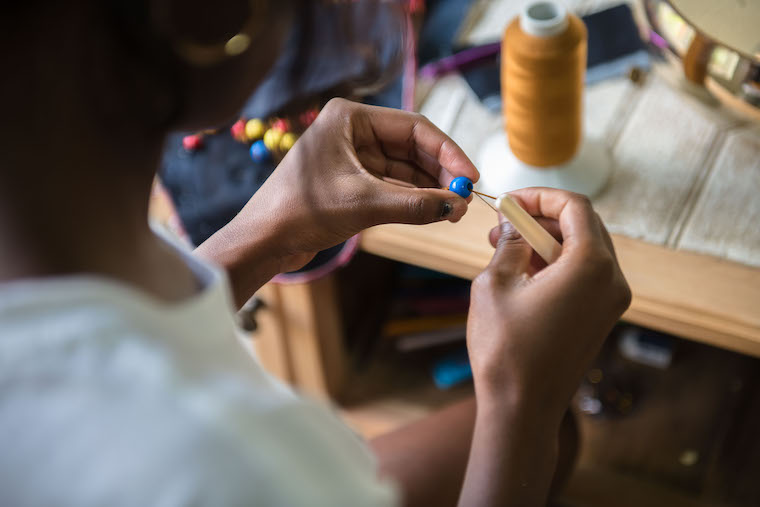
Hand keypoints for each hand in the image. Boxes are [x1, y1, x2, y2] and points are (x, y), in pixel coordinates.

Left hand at [244, 98, 478, 270]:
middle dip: (440, 174)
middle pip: (412, 149)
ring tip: (454, 211)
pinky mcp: (353, 183)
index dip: (447, 152)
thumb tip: (457, 206)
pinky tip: (434, 213)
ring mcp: (353, 158)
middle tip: (465, 198)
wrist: (263, 241)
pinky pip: (393, 188)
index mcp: (350, 118)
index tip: (470, 177)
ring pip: (405, 171)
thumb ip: (414, 205)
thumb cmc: (301, 210)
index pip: (414, 128)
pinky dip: (413, 200)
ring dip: (429, 190)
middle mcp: (353, 133)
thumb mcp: (363, 204)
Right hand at [467, 188, 630, 425]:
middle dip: (542, 217)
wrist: (522, 408)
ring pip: (584, 249)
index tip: (509, 202)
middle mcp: (612, 280)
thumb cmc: (506, 350)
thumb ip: (509, 245)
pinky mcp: (602, 316)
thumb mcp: (495, 284)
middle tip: (503, 225)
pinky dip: (557, 263)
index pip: (575, 206)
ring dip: (548, 240)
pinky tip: (525, 271)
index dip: (540, 196)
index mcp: (591, 265)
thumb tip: (512, 227)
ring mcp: (611, 300)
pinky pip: (585, 274)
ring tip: (506, 249)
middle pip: (583, 225)